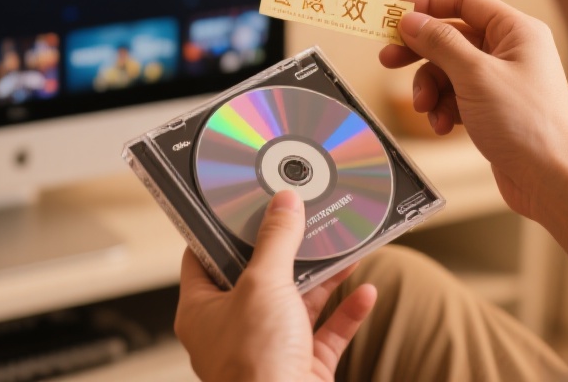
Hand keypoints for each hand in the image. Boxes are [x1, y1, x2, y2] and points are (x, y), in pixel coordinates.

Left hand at [175, 190, 377, 381]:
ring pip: (297, 301)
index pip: (203, 258)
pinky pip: (326, 332)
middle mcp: (232, 330)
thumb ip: (276, 240)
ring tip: (342, 244)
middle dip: (286, 249)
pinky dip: (346, 311)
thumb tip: (283, 204)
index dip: (221, 229)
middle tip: (303, 217)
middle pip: (258, 277)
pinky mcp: (302, 367)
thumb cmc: (255, 365)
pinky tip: (365, 291)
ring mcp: (268, 349)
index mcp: (202, 310)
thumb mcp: (263, 284)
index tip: (242, 203)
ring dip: (323, 276)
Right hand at [379, 0, 567, 222]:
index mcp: (516, 31)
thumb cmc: (528, 125)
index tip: (394, 15)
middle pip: (451, 37)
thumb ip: (440, 43)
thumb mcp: (475, 76)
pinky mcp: (494, 108)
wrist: (554, 181)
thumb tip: (411, 20)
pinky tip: (443, 126)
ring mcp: (502, 81)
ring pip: (448, 70)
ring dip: (430, 88)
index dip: (426, 4)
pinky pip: (456, 96)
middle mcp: (511, 51)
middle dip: (419, 51)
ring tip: (424, 107)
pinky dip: (443, 108)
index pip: (463, 1)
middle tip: (387, 60)